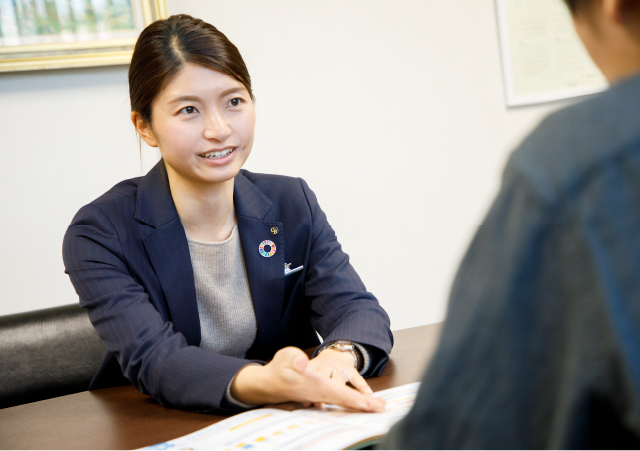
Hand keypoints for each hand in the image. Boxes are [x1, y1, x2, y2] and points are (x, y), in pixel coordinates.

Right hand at [230, 347, 384, 411]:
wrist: (267, 384)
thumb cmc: (278, 369)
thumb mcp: (286, 358)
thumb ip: (295, 360)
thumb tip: (302, 362)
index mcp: (316, 386)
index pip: (342, 394)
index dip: (359, 400)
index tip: (375, 404)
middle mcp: (320, 395)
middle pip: (346, 402)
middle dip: (365, 405)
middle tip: (383, 407)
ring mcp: (319, 397)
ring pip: (343, 402)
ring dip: (359, 404)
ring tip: (375, 406)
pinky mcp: (317, 397)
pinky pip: (337, 401)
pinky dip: (350, 403)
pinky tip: (357, 404)